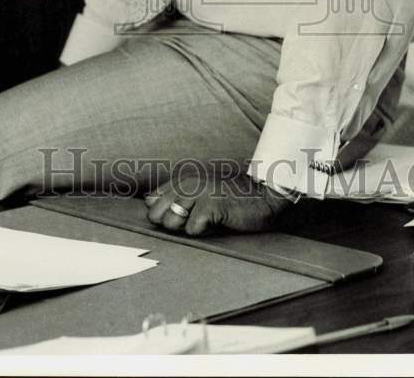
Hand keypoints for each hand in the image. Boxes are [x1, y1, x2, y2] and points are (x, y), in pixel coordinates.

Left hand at [144, 167, 294, 235]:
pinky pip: (191, 230)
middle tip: (193, 222)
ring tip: (206, 222)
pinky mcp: (210, 206)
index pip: (151, 201)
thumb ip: (176, 197)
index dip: (162, 215)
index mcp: (183, 181)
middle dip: (170, 224)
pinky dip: (203, 233)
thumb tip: (148, 203)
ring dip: (186, 229)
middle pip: (155, 214)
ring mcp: (198, 193)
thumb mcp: (202, 193)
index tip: (181, 217)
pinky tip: (217, 223)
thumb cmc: (233, 200)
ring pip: (170, 222)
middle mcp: (187, 184)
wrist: (264, 197)